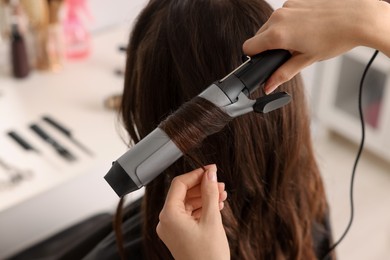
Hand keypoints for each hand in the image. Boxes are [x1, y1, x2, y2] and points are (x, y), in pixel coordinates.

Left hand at [156, 165, 229, 259]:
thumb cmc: (209, 255)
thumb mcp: (212, 219)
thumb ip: (210, 192)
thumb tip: (210, 173)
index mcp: (169, 215)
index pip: (179, 184)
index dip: (196, 174)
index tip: (210, 169)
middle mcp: (166, 221)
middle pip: (183, 194)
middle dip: (202, 187)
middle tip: (219, 183)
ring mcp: (171, 229)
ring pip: (187, 204)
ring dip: (204, 197)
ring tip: (221, 195)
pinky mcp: (178, 234)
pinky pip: (188, 215)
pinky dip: (201, 209)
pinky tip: (216, 206)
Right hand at [243, 0, 389, 93]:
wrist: (358, 17)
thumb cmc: (336, 38)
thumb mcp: (306, 60)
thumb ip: (283, 74)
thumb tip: (269, 85)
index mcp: (278, 35)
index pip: (249, 47)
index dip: (254, 57)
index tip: (263, 61)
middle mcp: (279, 17)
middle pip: (259, 36)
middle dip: (269, 46)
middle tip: (290, 52)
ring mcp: (287, 6)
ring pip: (272, 24)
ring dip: (280, 33)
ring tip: (302, 39)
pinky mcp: (296, 0)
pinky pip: (284, 14)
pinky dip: (291, 22)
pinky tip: (307, 27)